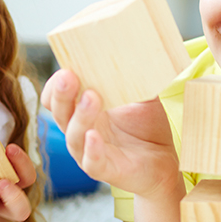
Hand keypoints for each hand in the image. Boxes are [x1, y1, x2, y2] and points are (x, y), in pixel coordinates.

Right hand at [40, 69, 179, 199]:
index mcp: (84, 110)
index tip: (68, 67)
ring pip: (73, 135)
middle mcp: (81, 130)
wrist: (165, 161)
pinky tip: (94, 136)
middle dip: (62, 94)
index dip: (56, 85)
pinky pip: (91, 161)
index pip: (56, 97)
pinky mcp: (104, 170)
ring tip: (91, 97)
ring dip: (80, 116)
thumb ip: (135, 77)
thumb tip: (137, 51)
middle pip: (60, 112)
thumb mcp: (142, 97)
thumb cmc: (147, 128)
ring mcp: (89, 151)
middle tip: (69, 76)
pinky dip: (91, 149)